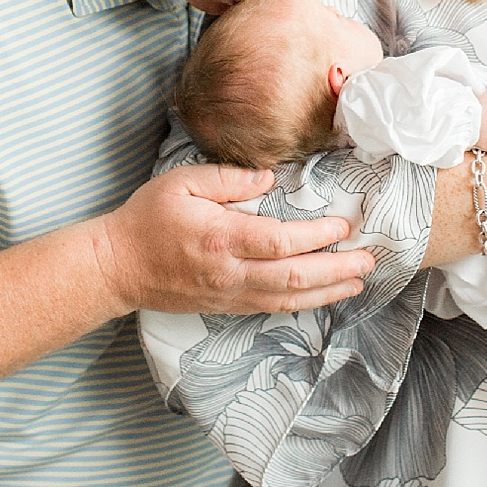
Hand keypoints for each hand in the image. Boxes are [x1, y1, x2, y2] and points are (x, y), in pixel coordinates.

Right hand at [97, 164, 374, 315]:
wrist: (116, 267)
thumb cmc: (147, 219)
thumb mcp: (181, 182)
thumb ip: (228, 179)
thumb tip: (269, 178)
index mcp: (222, 239)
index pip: (281, 242)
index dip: (317, 236)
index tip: (344, 225)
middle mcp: (230, 273)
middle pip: (295, 277)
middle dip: (337, 269)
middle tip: (370, 259)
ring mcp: (229, 295)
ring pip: (288, 299)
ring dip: (328, 291)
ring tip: (358, 281)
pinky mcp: (225, 306)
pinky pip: (271, 308)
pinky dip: (302, 303)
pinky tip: (321, 296)